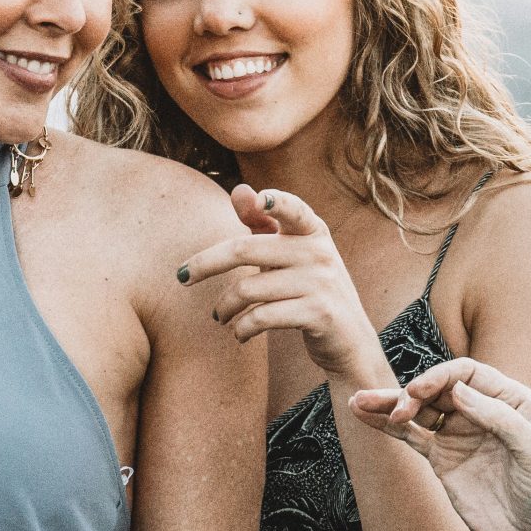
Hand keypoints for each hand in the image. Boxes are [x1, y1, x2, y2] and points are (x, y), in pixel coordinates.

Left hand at [177, 186, 378, 377]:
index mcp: (313, 231)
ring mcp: (321, 283)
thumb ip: (264, 224)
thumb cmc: (310, 289)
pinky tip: (239, 333)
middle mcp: (320, 252)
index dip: (276, 202)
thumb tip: (238, 190)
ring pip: (248, 289)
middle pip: (245, 250)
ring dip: (224, 307)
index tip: (259, 200)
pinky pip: (262, 317)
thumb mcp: (291, 254)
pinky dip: (242, 328)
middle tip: (181, 277)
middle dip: (205, 263)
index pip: (293, 208)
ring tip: (219, 315)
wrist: (349, 339)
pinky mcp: (319, 314)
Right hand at [347, 357, 530, 530]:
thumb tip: (457, 391)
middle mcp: (482, 410)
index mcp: (510, 399)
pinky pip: (410, 435)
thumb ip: (499, 417)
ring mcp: (459, 434)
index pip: (468, 374)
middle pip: (439, 389)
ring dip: (390, 403)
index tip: (421, 392)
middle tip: (399, 407)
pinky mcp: (442, 458)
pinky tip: (363, 414)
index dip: (441, 378)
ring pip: (419, 410)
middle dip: (413, 393)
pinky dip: (387, 425)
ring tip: (359, 401)